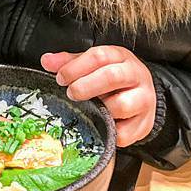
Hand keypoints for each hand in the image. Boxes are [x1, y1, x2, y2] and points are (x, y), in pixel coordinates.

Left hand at [41, 46, 155, 146]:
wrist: (145, 95)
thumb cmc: (114, 78)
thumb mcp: (94, 64)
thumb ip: (70, 62)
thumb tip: (46, 61)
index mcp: (120, 57)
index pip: (99, 56)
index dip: (76, 67)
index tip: (60, 77)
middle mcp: (136, 75)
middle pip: (112, 77)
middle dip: (86, 86)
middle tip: (71, 93)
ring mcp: (143, 100)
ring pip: (121, 105)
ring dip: (99, 109)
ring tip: (89, 109)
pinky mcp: (145, 124)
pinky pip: (124, 133)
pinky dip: (109, 132)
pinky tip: (100, 126)